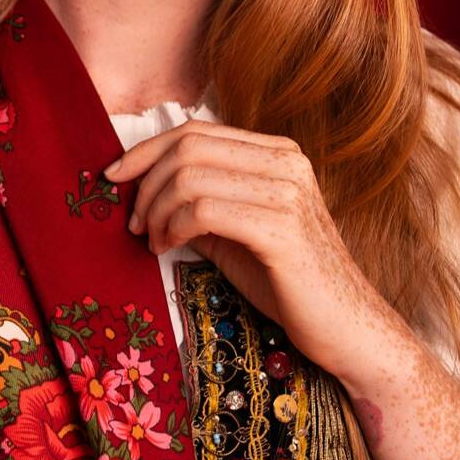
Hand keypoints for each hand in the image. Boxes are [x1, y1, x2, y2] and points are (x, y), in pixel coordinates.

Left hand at [101, 120, 403, 383]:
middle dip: (146, 183)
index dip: (146, 150)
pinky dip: (173, 227)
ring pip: (191, 177)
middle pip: (188, 148)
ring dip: (156, 210)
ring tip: (152, 241)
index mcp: (278, 153)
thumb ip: (200, 205)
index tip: (114, 177)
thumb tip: (147, 193)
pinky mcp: (281, 230)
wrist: (346, 327)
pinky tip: (167, 249)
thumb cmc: (290, 283)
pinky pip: (204, 211)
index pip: (196, 131)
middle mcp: (286, 163)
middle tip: (134, 222)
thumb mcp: (237, 233)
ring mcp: (287, 194)